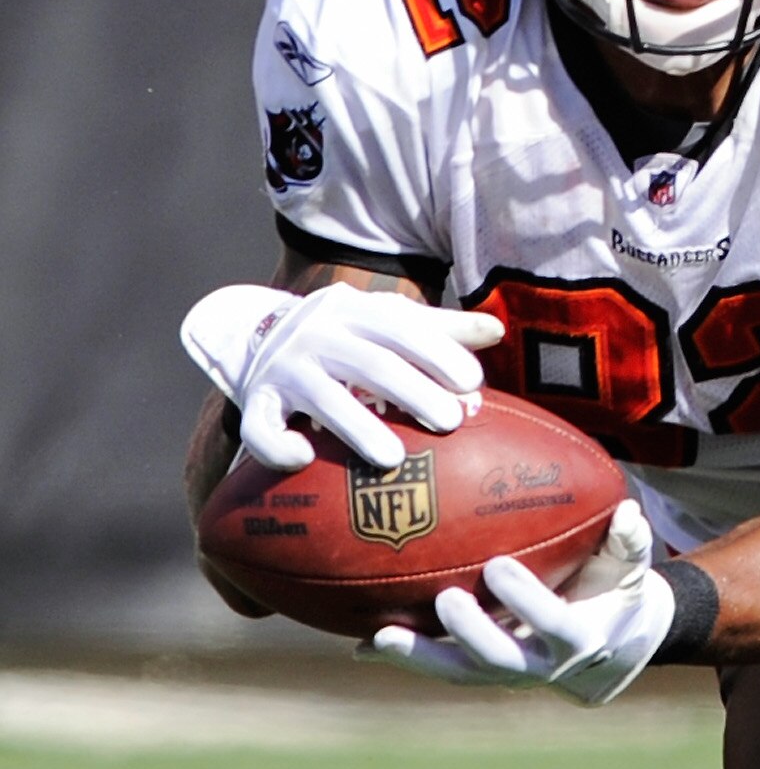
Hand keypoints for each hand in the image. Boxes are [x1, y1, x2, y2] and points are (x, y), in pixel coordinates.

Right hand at [181, 284, 503, 471]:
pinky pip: (256, 426)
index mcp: (354, 310)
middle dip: (412, 392)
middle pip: (369, 364)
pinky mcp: (254, 400)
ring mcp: (282, 368)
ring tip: (394, 458)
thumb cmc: (347, 333)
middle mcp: (316, 335)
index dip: (438, 352)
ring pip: (320, 398)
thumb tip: (496, 331)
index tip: (472, 381)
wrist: (258, 331)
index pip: (401, 327)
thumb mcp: (386, 320)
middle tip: (451, 422)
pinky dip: (276, 444)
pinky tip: (303, 459)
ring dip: (358, 427)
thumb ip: (440, 328)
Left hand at [362, 502, 671, 706]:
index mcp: (580, 640)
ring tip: (381, 635)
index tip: (499, 566)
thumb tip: (628, 511)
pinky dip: (401, 657)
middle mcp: (539, 666)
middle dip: (469, 633)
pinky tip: (358, 645)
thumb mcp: (630, 569)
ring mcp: (504, 674)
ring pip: (458, 673)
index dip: (526, 602)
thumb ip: (629, 542)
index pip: (554, 625)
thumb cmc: (615, 592)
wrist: (608, 648)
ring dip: (418, 656)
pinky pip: (437, 668)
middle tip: (444, 599)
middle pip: (499, 659)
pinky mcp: (476, 673)